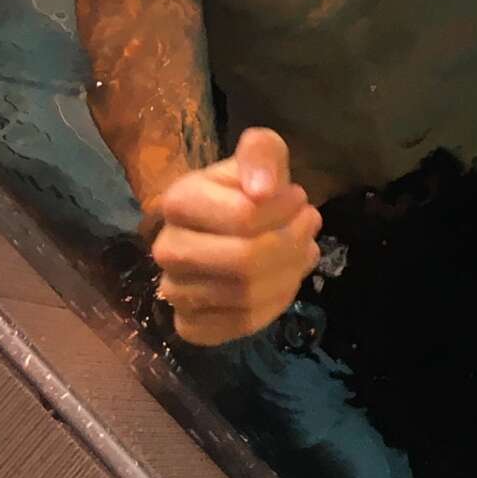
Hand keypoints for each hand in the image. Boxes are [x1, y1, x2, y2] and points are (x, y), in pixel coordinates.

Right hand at [149, 128, 322, 345]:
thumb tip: (261, 191)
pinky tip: (285, 280)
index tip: (300, 198)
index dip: (283, 210)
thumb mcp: (261, 152)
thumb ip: (261, 155)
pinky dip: (273, 305)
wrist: (234, 219)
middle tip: (309, 226)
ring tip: (303, 250)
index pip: (244, 216)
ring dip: (289, 273)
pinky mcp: (190, 325)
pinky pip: (239, 325)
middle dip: (290, 245)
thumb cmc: (249, 184)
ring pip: (245, 296)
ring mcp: (175, 291)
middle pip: (243, 261)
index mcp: (178, 200)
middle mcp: (167, 249)